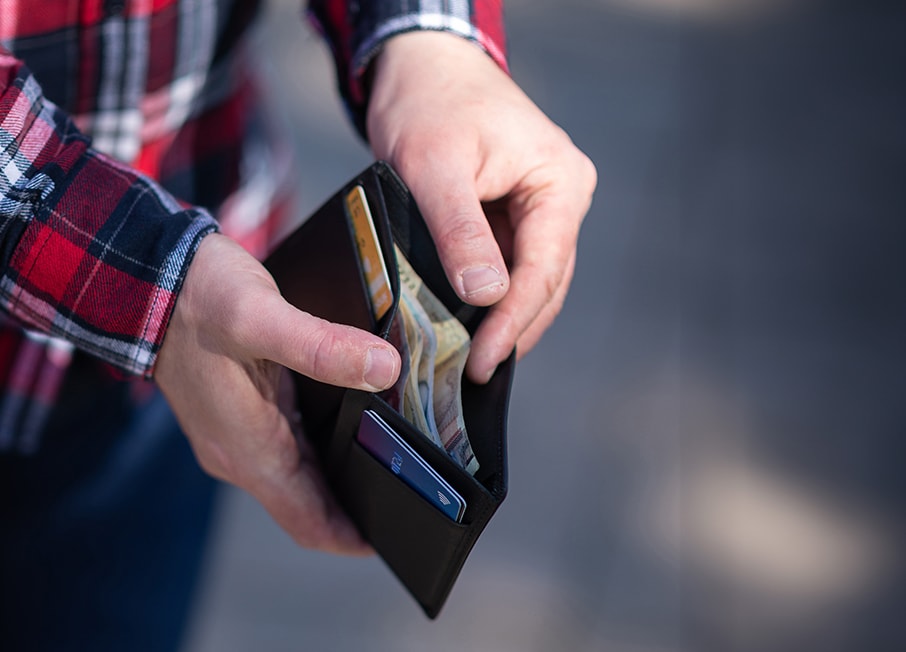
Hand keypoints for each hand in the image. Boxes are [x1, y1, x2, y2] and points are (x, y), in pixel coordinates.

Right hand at [154, 233, 400, 554]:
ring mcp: (235, 436)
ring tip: (393, 467)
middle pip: (308, 506)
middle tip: (412, 495)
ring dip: (340, 481)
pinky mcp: (238, 414)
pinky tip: (352, 429)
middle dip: (357, 508)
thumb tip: (384, 368)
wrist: (147, 278)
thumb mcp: (261, 315)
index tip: (400, 534)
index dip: (353, 536)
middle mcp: (239, 453)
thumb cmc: (198, 297)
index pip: (308, 521)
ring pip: (298, 479)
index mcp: (248, 448)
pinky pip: (286, 451)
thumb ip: (321, 345)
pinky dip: (321, 452)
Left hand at [367, 31, 595, 382]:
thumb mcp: (435, 167)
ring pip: (530, 277)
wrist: (423, 67)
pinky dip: (492, 294)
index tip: (482, 361)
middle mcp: (562, 197)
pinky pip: (511, 263)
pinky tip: (469, 321)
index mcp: (560, 182)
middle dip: (513, 328)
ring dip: (504, 317)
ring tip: (472, 357)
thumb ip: (461, 231)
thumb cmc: (430, 103)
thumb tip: (486, 296)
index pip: (544, 268)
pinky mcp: (516, 212)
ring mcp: (542, 206)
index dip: (514, 321)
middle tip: (475, 370)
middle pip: (545, 280)